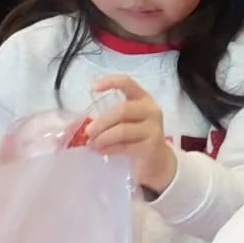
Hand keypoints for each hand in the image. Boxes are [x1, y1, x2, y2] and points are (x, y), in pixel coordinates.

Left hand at [87, 75, 177, 192]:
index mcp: (143, 99)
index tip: (93, 88)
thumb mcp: (127, 122)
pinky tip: (102, 151)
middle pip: (122, 110)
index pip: (128, 83)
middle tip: (88, 132)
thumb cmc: (137, 137)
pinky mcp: (151, 146)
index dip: (111, 82)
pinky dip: (110, 148)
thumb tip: (87, 125)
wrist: (157, 160)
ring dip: (103, 137)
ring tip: (93, 144)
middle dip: (102, 122)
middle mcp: (151, 111)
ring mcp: (153, 129)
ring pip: (122, 130)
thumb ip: (112, 118)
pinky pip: (125, 146)